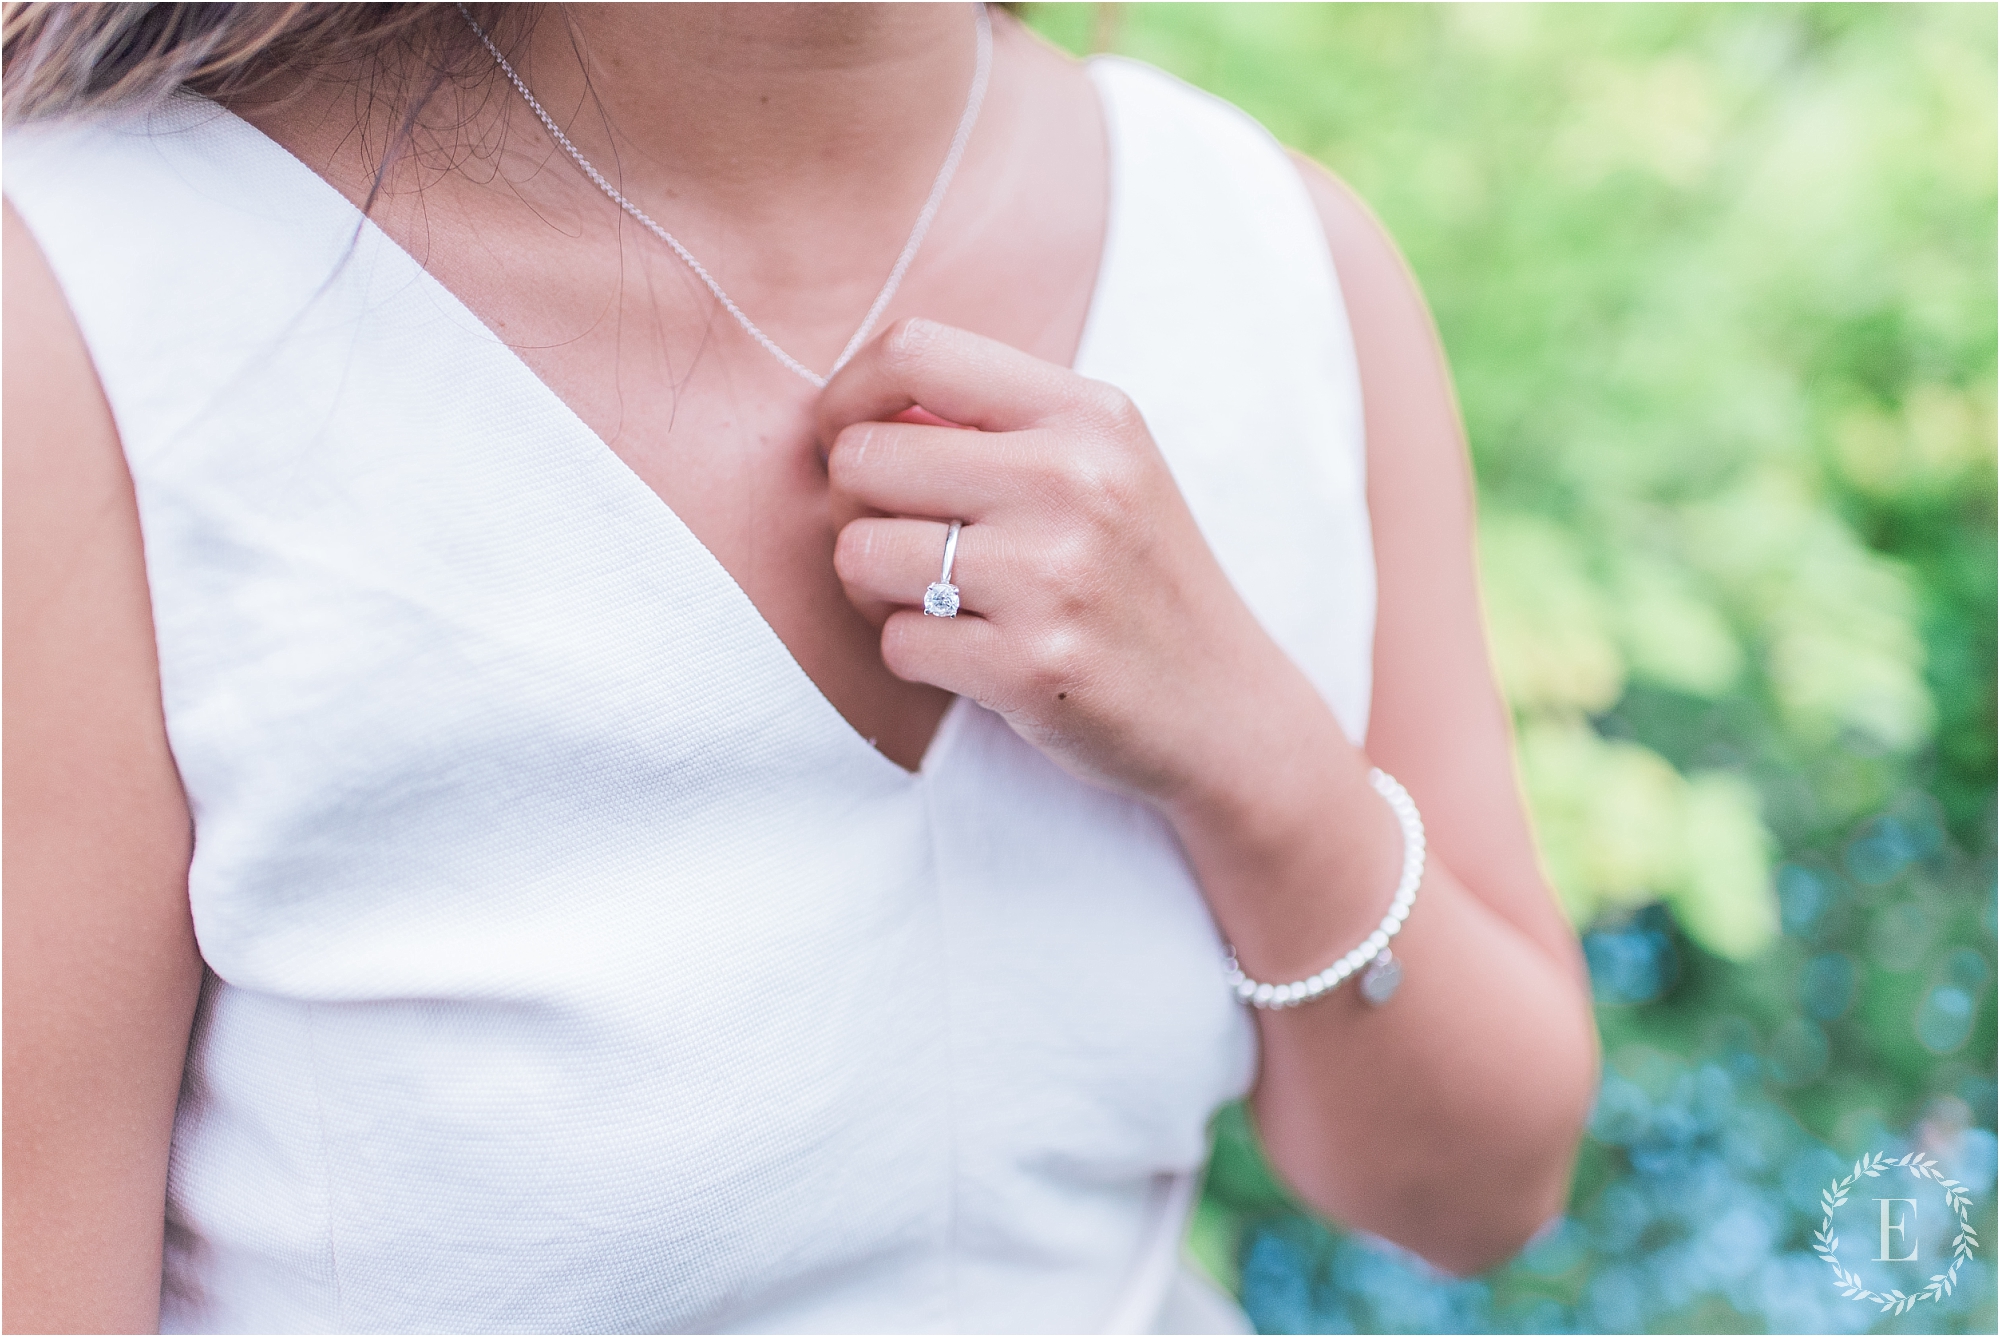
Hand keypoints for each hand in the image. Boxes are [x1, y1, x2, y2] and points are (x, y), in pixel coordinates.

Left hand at [818, 318, 1324, 809]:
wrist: (1227, 710)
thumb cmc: (1134, 581)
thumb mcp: (1100, 470)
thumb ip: (993, 427)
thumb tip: (849, 414)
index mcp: (1088, 414)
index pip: (913, 352)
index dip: (845, 395)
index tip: (846, 440)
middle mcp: (1075, 480)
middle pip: (863, 458)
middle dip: (853, 509)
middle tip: (900, 544)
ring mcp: (1055, 575)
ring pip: (861, 553)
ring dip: (874, 589)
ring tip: (936, 602)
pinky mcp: (1034, 666)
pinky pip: (895, 642)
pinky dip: (914, 655)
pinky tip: (971, 656)